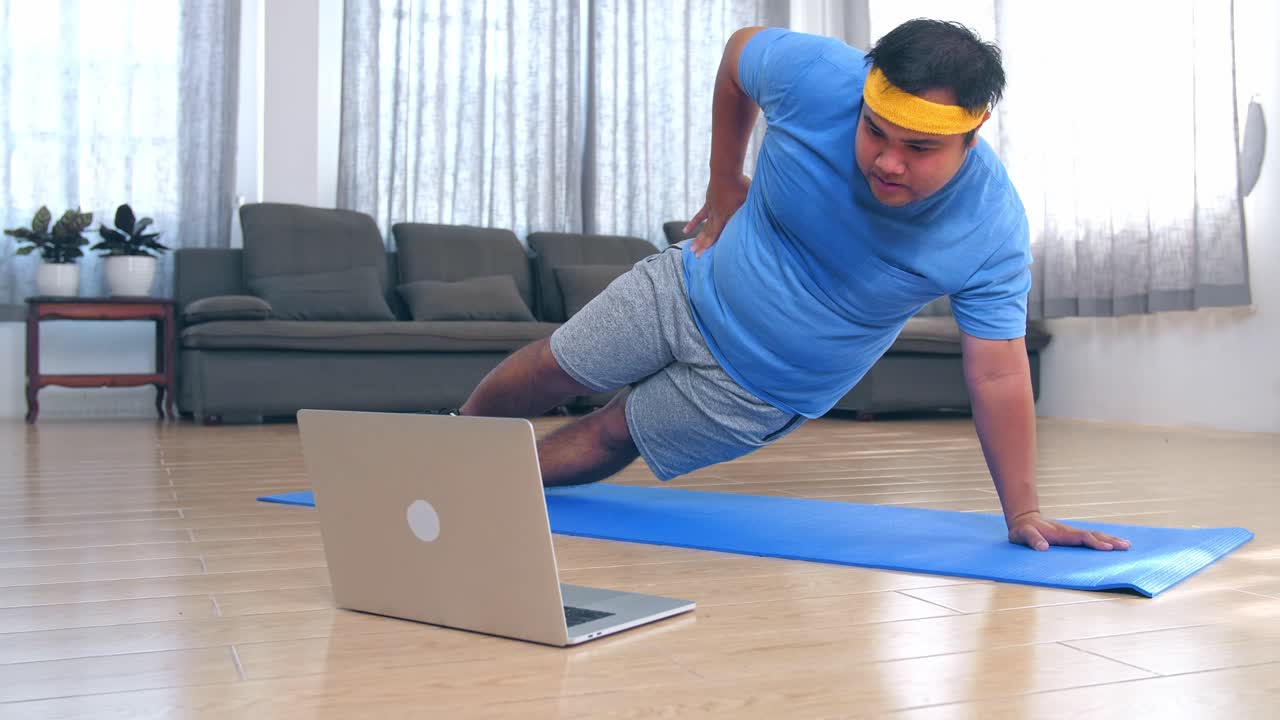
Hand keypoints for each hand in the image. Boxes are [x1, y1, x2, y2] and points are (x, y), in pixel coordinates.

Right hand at [685, 173, 750, 256]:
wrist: (726, 171)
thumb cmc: (740, 184)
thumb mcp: (750, 199)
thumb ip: (753, 210)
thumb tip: (763, 217)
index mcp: (726, 216)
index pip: (719, 234)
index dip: (712, 246)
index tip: (704, 256)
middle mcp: (717, 216)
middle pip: (709, 234)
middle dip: (702, 246)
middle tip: (695, 257)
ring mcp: (711, 210)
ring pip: (704, 227)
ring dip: (698, 238)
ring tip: (690, 248)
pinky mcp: (708, 203)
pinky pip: (700, 216)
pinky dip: (694, 223)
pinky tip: (686, 230)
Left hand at [1007, 511, 1131, 551]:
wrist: (1024, 520)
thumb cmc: (1023, 530)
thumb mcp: (1023, 535)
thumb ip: (1032, 540)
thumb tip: (1043, 548)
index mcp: (1061, 534)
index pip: (1082, 538)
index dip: (1095, 542)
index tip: (1108, 548)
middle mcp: (1070, 532)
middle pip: (1093, 535)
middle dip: (1110, 540)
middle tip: (1126, 546)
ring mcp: (1072, 534)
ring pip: (1094, 535)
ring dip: (1110, 539)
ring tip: (1126, 545)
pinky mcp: (1072, 536)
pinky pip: (1090, 538)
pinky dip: (1103, 540)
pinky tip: (1112, 544)